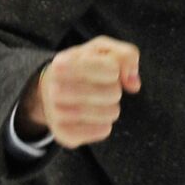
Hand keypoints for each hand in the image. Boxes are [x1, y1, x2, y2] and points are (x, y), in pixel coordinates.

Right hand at [20, 36, 141, 147]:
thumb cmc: (83, 65)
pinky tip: (93, 117)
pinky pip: (103, 131)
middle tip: (100, 87)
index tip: (106, 69)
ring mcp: (57, 114)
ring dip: (111, 107)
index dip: (116, 69)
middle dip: (114, 89)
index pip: (112, 69)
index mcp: (64, 63)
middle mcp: (55, 89)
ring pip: (111, 113)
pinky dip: (105, 123)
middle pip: (114, 93)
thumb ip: (126, 55)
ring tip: (97, 102)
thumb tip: (133, 84)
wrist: (51, 89)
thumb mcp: (103, 50)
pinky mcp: (64, 134)